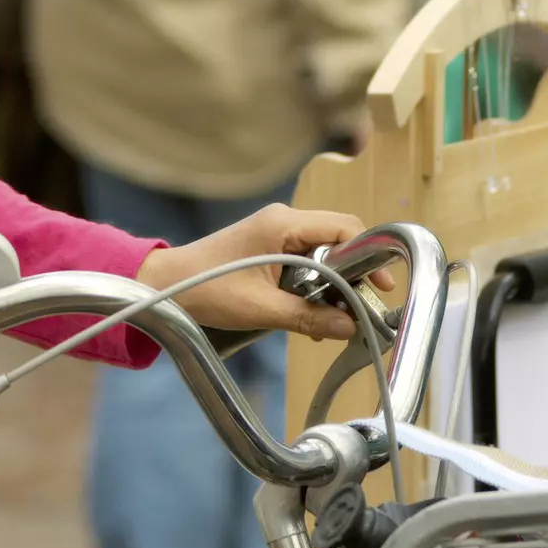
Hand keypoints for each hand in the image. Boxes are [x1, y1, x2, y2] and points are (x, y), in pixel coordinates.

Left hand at [135, 204, 395, 342]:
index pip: (345, 227)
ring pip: (325, 251)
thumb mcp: (261, 309)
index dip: (368, 255)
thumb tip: (351, 327)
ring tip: (338, 317)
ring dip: (334, 282)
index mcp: (283, 223)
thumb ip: (309, 317)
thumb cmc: (206, 290)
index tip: (382, 286)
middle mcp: (284, 219)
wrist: (165, 285)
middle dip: (354, 273)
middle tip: (364, 306)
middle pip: (339, 238)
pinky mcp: (270, 246)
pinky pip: (307, 259)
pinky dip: (316, 283)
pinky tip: (315, 313)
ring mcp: (276, 231)